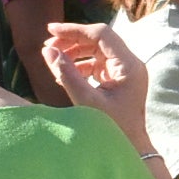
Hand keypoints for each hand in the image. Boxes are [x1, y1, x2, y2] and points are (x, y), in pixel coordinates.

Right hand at [41, 20, 152, 147]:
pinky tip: (64, 75)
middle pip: (98, 40)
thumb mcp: (86, 102)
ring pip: (96, 51)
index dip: (74, 30)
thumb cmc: (112, 129)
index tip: (50, 30)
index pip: (101, 34)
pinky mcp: (118, 79)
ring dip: (74, 53)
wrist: (131, 149)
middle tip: (47, 47)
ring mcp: (125, 71)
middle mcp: (130, 64)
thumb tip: (47, 50)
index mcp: (129, 66)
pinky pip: (97, 64)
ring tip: (52, 59)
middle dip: (72, 41)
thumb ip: (67, 75)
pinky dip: (80, 66)